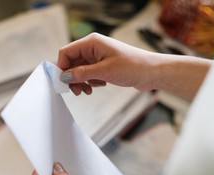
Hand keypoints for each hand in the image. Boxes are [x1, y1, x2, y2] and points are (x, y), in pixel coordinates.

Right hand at [57, 32, 211, 99]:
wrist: (152, 72)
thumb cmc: (132, 66)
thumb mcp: (104, 71)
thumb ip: (82, 73)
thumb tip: (64, 77)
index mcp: (92, 43)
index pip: (66, 52)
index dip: (62, 67)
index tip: (63, 83)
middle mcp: (93, 48)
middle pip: (72, 62)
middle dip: (72, 77)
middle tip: (76, 92)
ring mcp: (98, 57)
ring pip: (80, 70)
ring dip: (81, 81)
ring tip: (87, 91)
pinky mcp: (103, 65)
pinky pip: (89, 74)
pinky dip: (90, 82)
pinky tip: (99, 86)